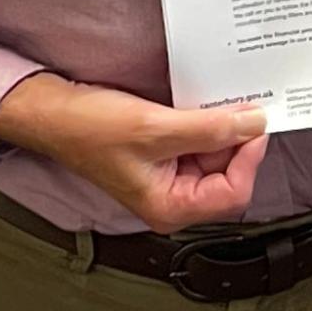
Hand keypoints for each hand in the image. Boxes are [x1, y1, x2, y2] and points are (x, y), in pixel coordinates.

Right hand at [0, 74, 268, 234]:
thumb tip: (255, 124)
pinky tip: (202, 104)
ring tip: (212, 102)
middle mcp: (174, 199)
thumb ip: (210, 129)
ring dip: (222, 128)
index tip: (252, 120)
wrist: (56, 113)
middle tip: (236, 105)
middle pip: (232, 174)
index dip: (248, 155)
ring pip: (220, 155)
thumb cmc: (91, 130)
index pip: (235, 192)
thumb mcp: (156, 127)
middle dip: (236, 140)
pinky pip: (202, 142)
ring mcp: (171, 177)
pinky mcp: (167, 155)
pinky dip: (208, 123)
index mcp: (170, 208)